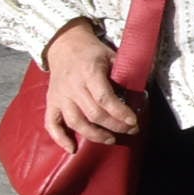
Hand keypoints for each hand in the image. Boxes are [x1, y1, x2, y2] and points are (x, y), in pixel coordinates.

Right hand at [41, 20, 136, 151]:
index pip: (105, 98)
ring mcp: (59, 96)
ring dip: (94, 135)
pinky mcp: (51, 102)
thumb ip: (124, 73)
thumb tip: (142, 92)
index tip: (134, 121)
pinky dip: (60, 138)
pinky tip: (72, 149)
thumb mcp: (112, 56)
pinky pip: (52, 124)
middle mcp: (72, 86)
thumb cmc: (93, 52)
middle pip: (93, 113)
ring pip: (75, 122)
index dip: (120, 113)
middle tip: (131, 130)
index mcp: (89, 72)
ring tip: (111, 140)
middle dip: (114, 126)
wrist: (64, 45)